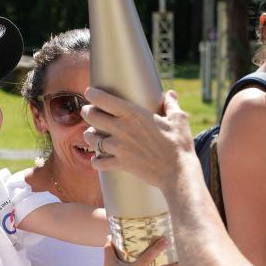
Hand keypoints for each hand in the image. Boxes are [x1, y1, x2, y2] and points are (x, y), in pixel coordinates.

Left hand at [82, 89, 196, 191]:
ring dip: (90, 136)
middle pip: (91, 116)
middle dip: (87, 112)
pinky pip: (98, 163)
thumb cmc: (179, 145)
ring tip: (93, 135)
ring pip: (91, 138)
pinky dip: (96, 161)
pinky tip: (98, 159)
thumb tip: (171, 94)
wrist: (178, 172)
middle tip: (89, 112)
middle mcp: (121, 129)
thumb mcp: (179, 120)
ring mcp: (119, 148)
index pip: (103, 99)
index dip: (92, 94)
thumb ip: (171, 105)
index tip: (90, 92)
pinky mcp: (120, 164)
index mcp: (133, 114)